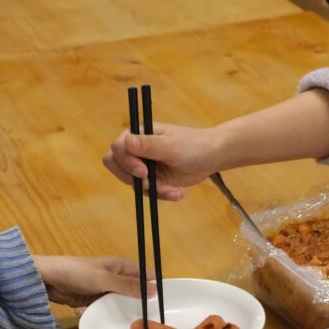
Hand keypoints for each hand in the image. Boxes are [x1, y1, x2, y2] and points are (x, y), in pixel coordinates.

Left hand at [33, 256, 154, 309]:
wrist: (46, 279)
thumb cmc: (77, 273)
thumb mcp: (105, 279)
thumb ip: (129, 286)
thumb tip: (155, 291)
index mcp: (124, 267)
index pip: (147, 276)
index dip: (155, 288)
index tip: (160, 305)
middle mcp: (118, 278)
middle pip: (136, 292)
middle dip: (137, 304)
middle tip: (142, 320)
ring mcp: (106, 290)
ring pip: (121, 303)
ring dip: (117, 310)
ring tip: (117, 320)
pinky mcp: (94, 300)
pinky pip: (105, 308)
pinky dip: (100, 312)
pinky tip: (91, 314)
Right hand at [103, 122, 222, 200]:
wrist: (212, 157)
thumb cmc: (194, 146)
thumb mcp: (172, 146)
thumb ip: (149, 145)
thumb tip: (126, 140)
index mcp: (138, 134)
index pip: (117, 148)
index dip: (126, 161)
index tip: (144, 171)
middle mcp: (136, 149)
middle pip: (116, 165)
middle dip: (134, 178)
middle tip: (153, 183)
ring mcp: (142, 164)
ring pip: (132, 182)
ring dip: (154, 189)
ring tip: (176, 190)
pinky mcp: (151, 179)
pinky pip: (146, 191)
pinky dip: (162, 194)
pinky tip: (179, 193)